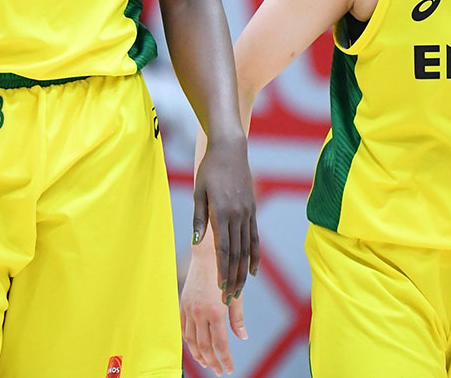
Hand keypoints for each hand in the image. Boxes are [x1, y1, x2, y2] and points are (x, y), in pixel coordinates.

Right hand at [181, 241, 247, 375]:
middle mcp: (200, 313)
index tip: (228, 369)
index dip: (224, 359)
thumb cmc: (225, 273)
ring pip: (191, 341)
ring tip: (207, 363)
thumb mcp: (235, 295)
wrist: (207, 254)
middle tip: (219, 371)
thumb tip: (243, 337)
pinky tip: (194, 347)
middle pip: (205, 346)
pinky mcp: (182, 304)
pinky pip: (183, 329)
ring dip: (199, 355)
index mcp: (215, 311)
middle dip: (213, 362)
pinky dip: (188, 341)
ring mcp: (189, 309)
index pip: (220, 344)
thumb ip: (237, 319)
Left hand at [192, 135, 259, 304]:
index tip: (220, 289)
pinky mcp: (252, 211)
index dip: (222, 270)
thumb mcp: (199, 191)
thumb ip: (198, 217)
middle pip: (236, 254)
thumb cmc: (210, 169)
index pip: (222, 248)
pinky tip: (254, 271)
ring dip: (242, 272)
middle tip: (229, 300)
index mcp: (221, 212)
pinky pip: (255, 238)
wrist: (230, 150)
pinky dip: (254, 256)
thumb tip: (195, 241)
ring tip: (239, 291)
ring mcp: (247, 213)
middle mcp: (237, 215)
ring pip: (246, 249)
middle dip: (232, 278)